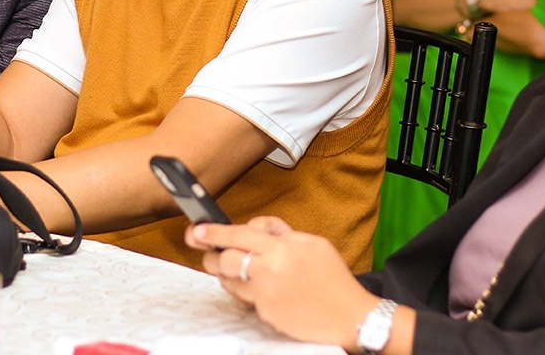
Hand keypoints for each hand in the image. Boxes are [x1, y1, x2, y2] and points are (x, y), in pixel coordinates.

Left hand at [187, 216, 379, 349]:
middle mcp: (269, 272)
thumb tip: (256, 226)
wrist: (348, 316)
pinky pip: (244, 298)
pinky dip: (245, 290)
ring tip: (238, 269)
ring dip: (226, 273)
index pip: (239, 235)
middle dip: (212, 255)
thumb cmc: (333, 278)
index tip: (196, 230)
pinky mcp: (266, 314)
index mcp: (282, 250)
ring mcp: (265, 296)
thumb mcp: (312, 243)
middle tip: (211, 252)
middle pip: (224, 260)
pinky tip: (260, 288)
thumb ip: (281, 232)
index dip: (213, 232)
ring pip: (229, 282)